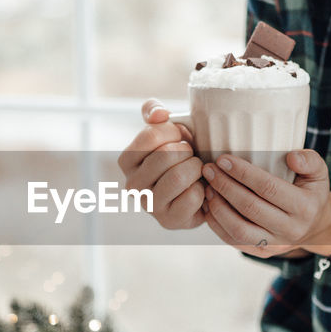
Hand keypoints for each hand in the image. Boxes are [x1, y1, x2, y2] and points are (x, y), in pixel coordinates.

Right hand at [117, 99, 205, 229]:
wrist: (200, 185)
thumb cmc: (181, 154)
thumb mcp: (166, 128)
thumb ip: (154, 111)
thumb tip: (157, 115)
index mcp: (127, 160)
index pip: (151, 136)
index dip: (174, 132)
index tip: (181, 138)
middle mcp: (132, 184)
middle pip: (166, 156)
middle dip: (188, 151)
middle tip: (192, 156)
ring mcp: (149, 205)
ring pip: (178, 176)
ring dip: (196, 169)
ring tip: (197, 170)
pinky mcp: (169, 221)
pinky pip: (193, 197)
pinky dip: (203, 189)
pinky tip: (201, 188)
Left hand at [200, 150, 330, 258]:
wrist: (316, 226)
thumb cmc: (311, 192)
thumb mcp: (319, 173)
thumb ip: (310, 160)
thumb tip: (291, 157)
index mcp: (305, 207)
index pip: (269, 188)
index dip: (243, 173)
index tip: (223, 159)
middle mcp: (291, 229)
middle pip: (250, 208)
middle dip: (225, 187)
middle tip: (208, 170)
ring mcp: (276, 244)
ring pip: (239, 230)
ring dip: (218, 207)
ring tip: (207, 187)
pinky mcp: (262, 253)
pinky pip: (235, 241)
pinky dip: (217, 224)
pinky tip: (209, 206)